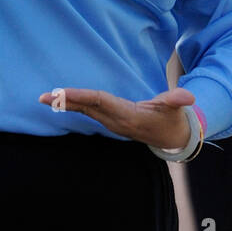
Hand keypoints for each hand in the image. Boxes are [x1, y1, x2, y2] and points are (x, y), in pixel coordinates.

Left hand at [38, 85, 195, 148]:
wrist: (171, 137)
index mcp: (128, 115)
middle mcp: (115, 120)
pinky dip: (75, 104)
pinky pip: (89, 111)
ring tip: (46, 98)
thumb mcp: (177, 109)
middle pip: (87, 107)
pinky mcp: (110, 121)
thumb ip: (178, 100)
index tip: (64, 93)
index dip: (82, 96)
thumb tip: (188, 97)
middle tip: (43, 97)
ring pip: (85, 110)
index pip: (100, 102)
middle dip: (65, 102)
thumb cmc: (172, 119)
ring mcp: (112, 123)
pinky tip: (62, 101)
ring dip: (66, 104)